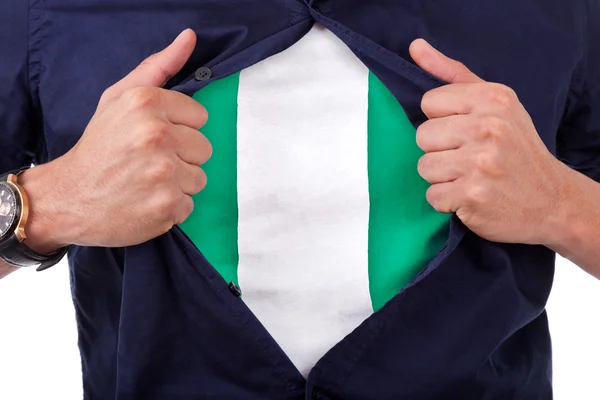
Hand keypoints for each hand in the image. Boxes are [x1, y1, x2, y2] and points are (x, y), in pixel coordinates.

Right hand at [21, 29, 210, 250]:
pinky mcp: (166, 206)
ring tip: (147, 182)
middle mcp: (156, 135)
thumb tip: (190, 37)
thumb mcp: (120, 98)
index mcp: (146, 103)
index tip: (155, 138)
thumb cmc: (99, 145)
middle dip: (181, 156)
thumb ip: (158, 67)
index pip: (200, 117)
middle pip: (203, 148)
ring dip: (178, 184)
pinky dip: (171, 208)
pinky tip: (146, 202)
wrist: (68, 196)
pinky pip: (189, 205)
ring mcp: (163, 174)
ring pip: (199, 178)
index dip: (179, 129)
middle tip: (148, 162)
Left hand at [409, 39, 568, 244]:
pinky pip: (432, 196)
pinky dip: (447, 202)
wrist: (551, 200)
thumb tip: (416, 48)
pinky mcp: (472, 194)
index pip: (429, 102)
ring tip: (470, 177)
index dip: (442, 120)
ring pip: (424, 167)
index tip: (465, 131)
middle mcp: (488, 127)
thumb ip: (453, 75)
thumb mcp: (496, 103)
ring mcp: (480, 162)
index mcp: (493, 98)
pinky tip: (470, 197)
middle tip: (469, 158)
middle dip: (440, 150)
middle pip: (422, 135)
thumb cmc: (516, 148)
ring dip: (442, 178)